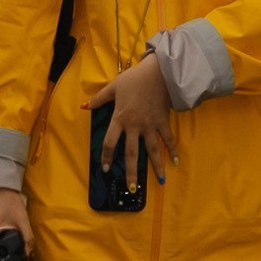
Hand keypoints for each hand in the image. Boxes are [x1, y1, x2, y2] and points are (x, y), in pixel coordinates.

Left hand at [98, 52, 178, 177]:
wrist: (157, 72)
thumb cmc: (133, 78)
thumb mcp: (113, 87)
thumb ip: (99, 99)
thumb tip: (84, 106)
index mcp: (120, 119)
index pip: (110, 142)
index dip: (106, 156)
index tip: (105, 168)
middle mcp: (135, 126)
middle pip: (132, 153)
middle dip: (131, 172)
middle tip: (132, 188)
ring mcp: (150, 125)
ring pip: (153, 150)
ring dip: (156, 166)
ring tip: (160, 182)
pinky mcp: (163, 121)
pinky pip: (168, 138)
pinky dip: (173, 149)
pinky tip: (176, 161)